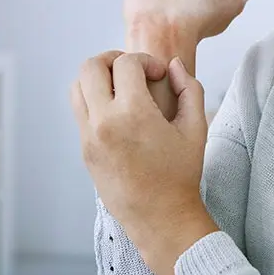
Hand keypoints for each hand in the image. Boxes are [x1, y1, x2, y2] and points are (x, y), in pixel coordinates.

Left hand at [70, 50, 217, 274]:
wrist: (160, 216)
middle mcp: (103, 122)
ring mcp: (89, 137)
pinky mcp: (84, 149)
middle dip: (113, 59)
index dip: (146, 61)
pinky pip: (80, 111)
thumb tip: (173, 65)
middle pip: (90, 67)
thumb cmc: (181, 174)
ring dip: (98, 78)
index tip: (160, 74)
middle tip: (134, 70)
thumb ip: (190, 89)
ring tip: (122, 87)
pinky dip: (95, 100)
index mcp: (133, 114)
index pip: (125, 63)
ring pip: (77, 87)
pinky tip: (119, 111)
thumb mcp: (196, 128)